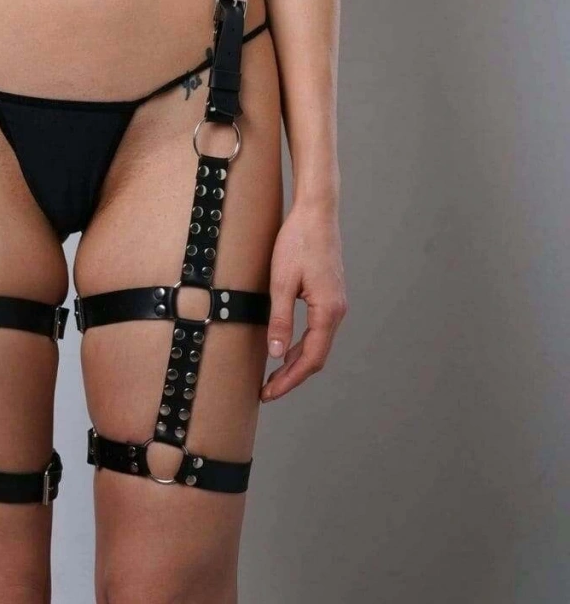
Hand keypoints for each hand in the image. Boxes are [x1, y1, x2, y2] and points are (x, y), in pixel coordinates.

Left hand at [260, 199, 347, 401]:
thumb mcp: (282, 281)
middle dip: (292, 376)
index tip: (270, 393)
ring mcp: (336, 303)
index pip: (310, 359)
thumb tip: (276, 353)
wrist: (316, 212)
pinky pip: (318, 329)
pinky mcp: (330, 295)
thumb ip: (280, 319)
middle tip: (268, 390)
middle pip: (316, 356)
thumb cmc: (299, 241)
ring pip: (318, 343)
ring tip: (274, 374)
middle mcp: (337, 311)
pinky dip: (302, 344)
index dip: (289, 380)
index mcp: (328, 311)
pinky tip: (287, 346)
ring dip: (297, 361)